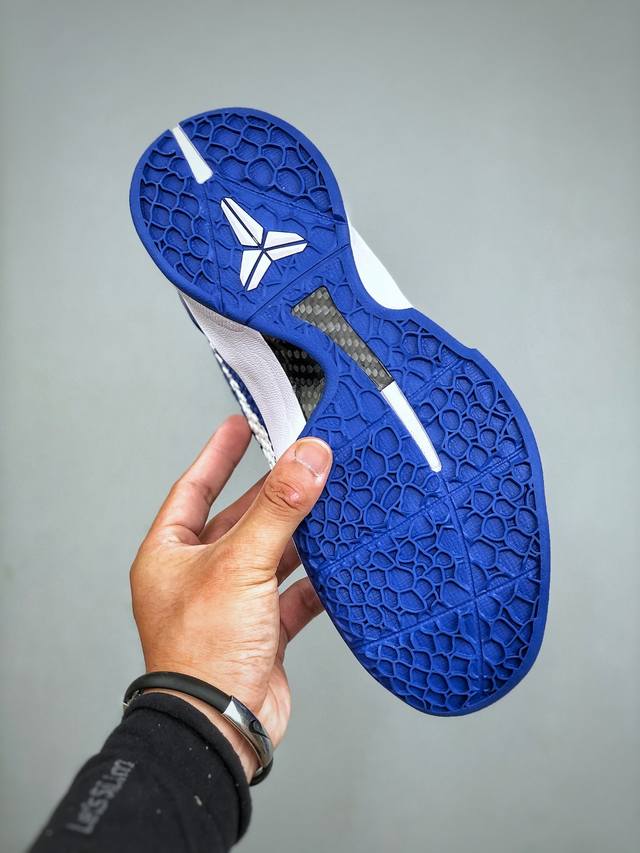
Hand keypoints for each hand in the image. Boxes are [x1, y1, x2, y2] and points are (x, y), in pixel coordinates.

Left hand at [130, 415, 331, 779]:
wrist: (221, 728)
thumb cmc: (201, 652)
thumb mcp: (240, 564)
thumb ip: (277, 508)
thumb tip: (306, 458)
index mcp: (171, 553)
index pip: (195, 487)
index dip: (219, 454)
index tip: (241, 425)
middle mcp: (199, 575)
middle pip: (241, 519)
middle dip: (273, 493)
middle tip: (305, 461)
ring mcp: (232, 603)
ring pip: (271, 554)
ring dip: (300, 535)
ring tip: (330, 503)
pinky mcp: (262, 631)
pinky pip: (293, 594)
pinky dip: (315, 580)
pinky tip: (338, 564)